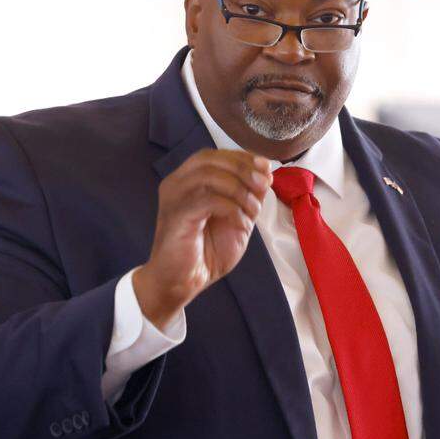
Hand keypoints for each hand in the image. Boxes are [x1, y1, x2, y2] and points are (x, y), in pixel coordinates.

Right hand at [134, 149, 271, 326]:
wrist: (182, 283)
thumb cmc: (206, 252)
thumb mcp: (236, 218)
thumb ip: (248, 195)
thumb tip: (265, 172)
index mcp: (186, 181)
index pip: (214, 155)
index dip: (242, 157)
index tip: (266, 168)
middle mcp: (176, 184)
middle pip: (210, 159)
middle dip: (243, 169)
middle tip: (263, 185)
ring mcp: (174, 199)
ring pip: (209, 176)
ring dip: (239, 190)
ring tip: (252, 211)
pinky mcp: (176, 216)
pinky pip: (208, 200)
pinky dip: (232, 209)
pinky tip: (240, 224)